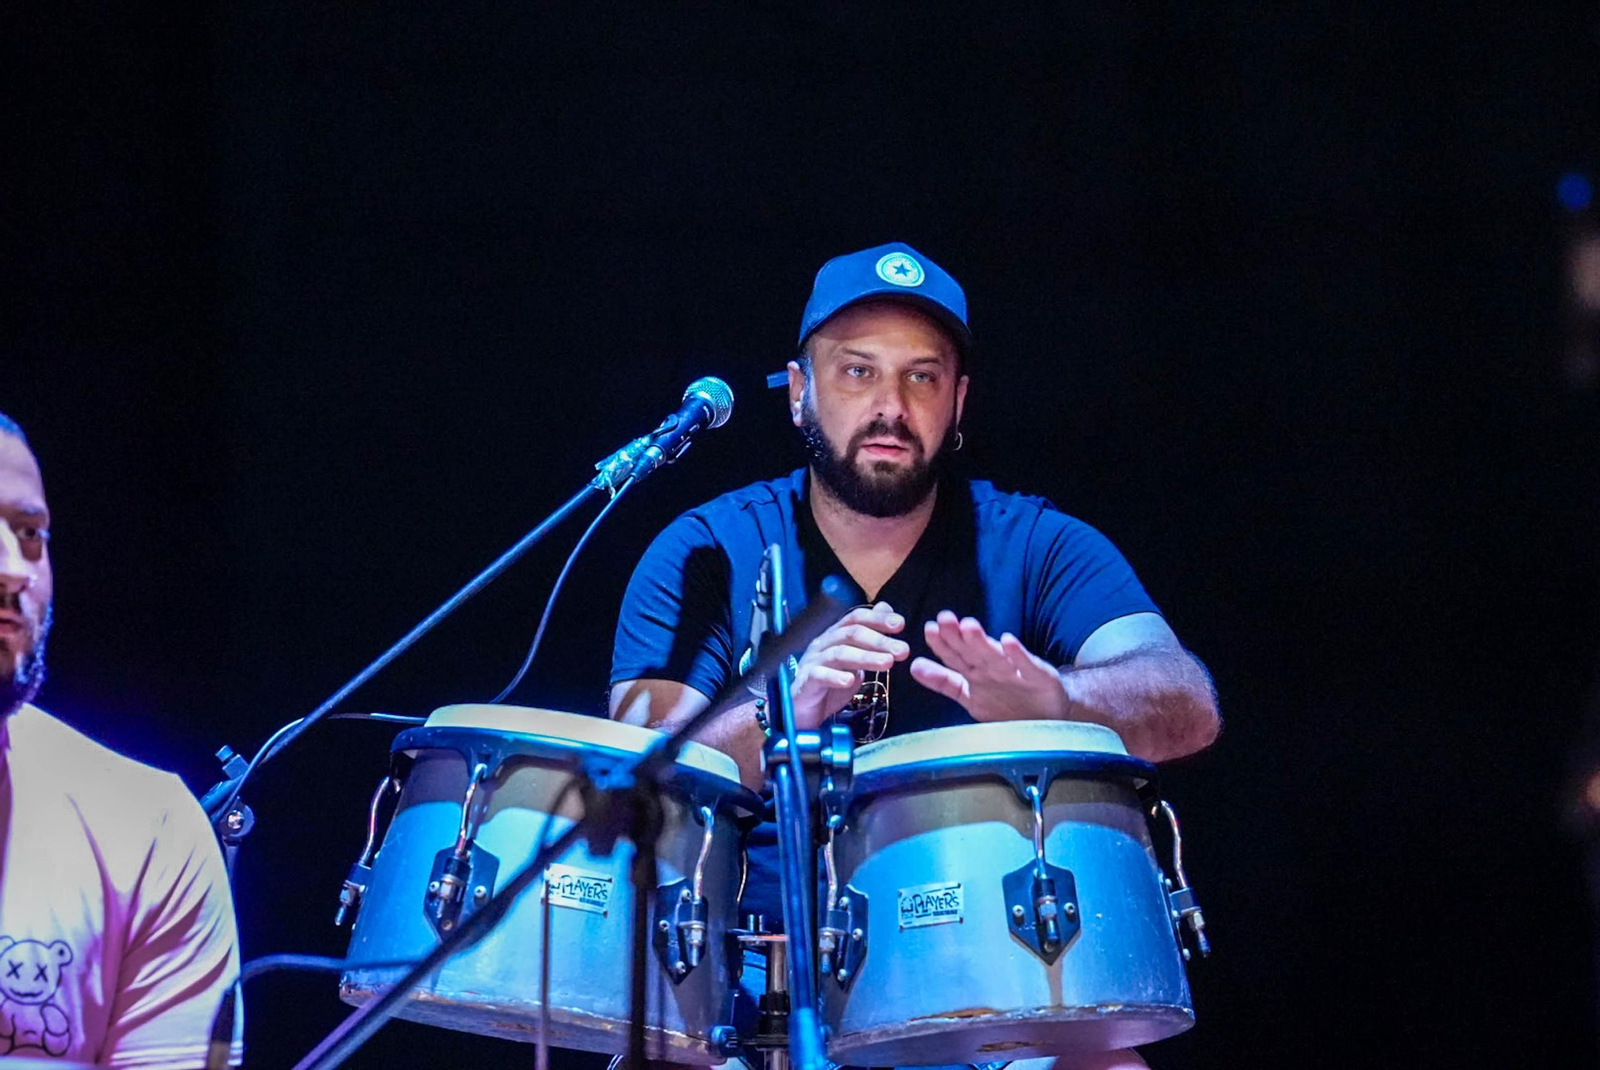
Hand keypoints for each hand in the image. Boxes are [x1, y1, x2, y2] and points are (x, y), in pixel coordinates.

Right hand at [788, 602, 908, 728]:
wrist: (801, 710)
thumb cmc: (829, 682)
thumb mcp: (854, 659)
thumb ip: (869, 636)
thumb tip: (885, 608)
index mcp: (835, 636)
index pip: (855, 618)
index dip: (877, 619)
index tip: (900, 624)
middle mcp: (823, 644)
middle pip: (851, 633)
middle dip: (879, 640)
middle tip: (903, 650)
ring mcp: (812, 662)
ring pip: (839, 654)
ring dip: (866, 657)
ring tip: (888, 663)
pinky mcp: (805, 682)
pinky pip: (819, 676)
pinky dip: (835, 677)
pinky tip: (852, 681)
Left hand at [911, 610, 1069, 722]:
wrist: (1050, 715)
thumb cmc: (1007, 701)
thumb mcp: (970, 694)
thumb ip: (944, 681)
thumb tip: (913, 666)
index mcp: (975, 672)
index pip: (954, 656)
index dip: (942, 644)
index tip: (929, 629)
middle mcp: (993, 667)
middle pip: (972, 651)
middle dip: (958, 636)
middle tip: (944, 618)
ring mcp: (1015, 671)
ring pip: (995, 656)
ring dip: (982, 642)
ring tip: (969, 626)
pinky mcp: (1039, 677)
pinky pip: (1027, 666)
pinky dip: (1019, 655)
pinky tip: (1009, 642)